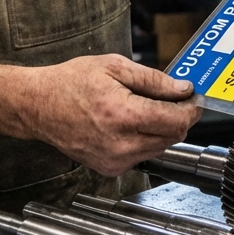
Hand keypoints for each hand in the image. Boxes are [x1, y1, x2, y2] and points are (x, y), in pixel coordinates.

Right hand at [22, 54, 201, 176]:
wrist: (39, 106)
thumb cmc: (71, 83)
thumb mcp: (114, 66)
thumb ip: (152, 79)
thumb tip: (182, 89)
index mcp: (123, 115)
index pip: (175, 121)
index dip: (190, 109)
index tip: (194, 98)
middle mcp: (121, 143)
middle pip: (172, 136)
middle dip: (178, 117)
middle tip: (173, 99)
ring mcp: (115, 160)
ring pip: (159, 147)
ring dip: (161, 129)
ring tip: (144, 107)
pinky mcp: (110, 168)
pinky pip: (142, 154)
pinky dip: (144, 139)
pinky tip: (128, 123)